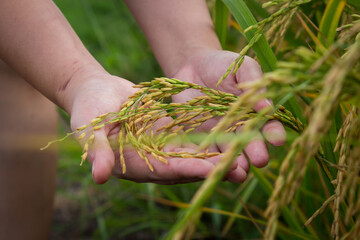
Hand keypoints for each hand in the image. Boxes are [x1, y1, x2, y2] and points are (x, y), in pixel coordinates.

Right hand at [65, 69, 234, 183]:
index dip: (187, 170)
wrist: (96, 90)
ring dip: (216, 157)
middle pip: (185, 168)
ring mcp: (161, 149)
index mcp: (132, 164)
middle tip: (238, 168)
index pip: (164, 171)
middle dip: (211, 168)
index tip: (211, 170)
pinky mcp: (168, 135)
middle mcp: (151, 162)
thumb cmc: (88, 107)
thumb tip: (99, 177)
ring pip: (193, 156)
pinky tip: (230, 137)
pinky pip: (191, 139)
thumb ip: (97, 150)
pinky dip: (209, 140)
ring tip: (243, 156)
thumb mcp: (90, 127)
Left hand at [172, 50, 286, 182]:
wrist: (192, 66)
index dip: (273, 132)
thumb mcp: (241, 67)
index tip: (278, 140)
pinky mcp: (201, 138)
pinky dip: (208, 160)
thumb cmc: (222, 64)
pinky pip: (205, 151)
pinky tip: (211, 167)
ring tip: (238, 171)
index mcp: (255, 111)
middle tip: (260, 161)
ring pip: (229, 152)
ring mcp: (221, 135)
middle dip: (255, 151)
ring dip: (234, 162)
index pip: (268, 124)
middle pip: (250, 143)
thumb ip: (254, 84)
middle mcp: (241, 127)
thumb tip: (268, 105)